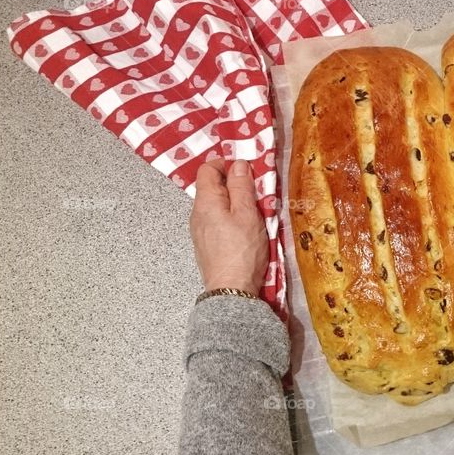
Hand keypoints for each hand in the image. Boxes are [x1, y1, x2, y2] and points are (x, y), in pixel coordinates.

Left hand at [189, 160, 268, 296]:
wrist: (232, 291)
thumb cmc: (242, 251)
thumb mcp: (248, 214)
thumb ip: (242, 187)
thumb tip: (238, 164)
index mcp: (206, 202)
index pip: (207, 169)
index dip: (226, 164)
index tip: (246, 169)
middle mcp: (197, 214)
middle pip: (211, 187)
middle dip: (233, 183)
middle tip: (256, 191)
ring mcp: (200, 231)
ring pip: (215, 205)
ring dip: (234, 202)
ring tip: (254, 211)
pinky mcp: (207, 245)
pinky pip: (217, 221)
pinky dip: (230, 217)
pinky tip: (245, 229)